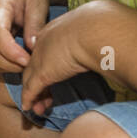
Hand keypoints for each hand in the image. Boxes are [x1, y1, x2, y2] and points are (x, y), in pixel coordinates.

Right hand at [0, 0, 51, 72]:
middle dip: (11, 64)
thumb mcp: (37, 3)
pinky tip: (20, 62)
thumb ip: (35, 25)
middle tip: (32, 65)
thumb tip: (32, 48)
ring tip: (28, 64)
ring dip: (8, 67)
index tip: (27, 60)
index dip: (10, 51)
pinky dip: (5, 65)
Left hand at [15, 2, 110, 119]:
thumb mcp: (96, 30)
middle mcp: (44, 42)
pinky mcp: (42, 73)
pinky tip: (29, 108)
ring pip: (30, 79)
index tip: (52, 77)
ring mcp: (41, 58)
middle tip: (42, 97)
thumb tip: (108, 45)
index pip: (45, 51)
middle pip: (34, 65)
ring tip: (38, 109)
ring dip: (34, 96)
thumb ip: (93, 38)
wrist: (97, 30)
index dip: (46, 65)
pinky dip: (29, 100)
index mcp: (56, 29)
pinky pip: (31, 90)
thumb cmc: (104, 27)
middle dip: (36, 82)